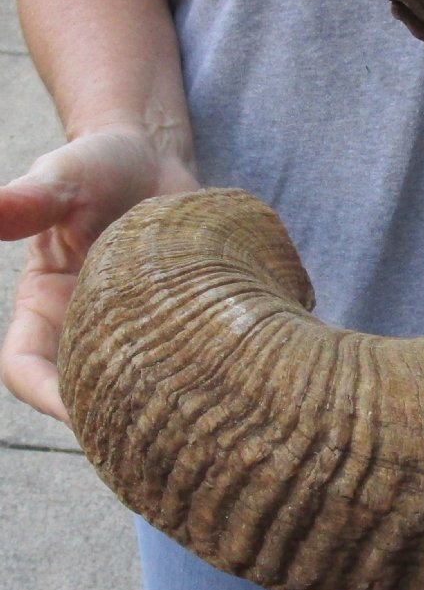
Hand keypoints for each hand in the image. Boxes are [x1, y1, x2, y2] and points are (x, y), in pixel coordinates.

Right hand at [0, 126, 198, 422]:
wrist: (153, 159)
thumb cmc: (99, 165)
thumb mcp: (63, 177)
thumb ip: (31, 199)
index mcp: (44, 304)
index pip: (26, 367)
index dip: (45, 396)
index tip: (79, 415)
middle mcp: (85, 325)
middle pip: (87, 389)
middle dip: (113, 415)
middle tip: (156, 430)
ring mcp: (135, 325)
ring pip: (139, 382)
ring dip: (161, 401)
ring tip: (198, 416)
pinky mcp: (178, 317)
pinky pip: (184, 355)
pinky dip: (201, 371)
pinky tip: (232, 378)